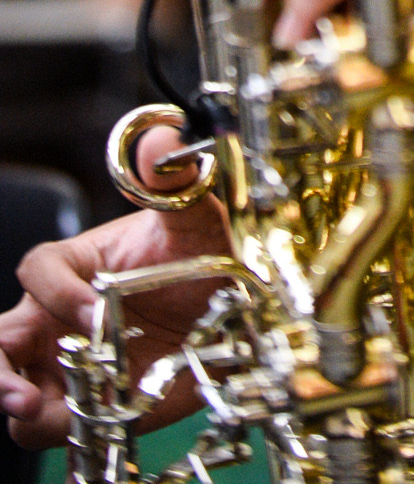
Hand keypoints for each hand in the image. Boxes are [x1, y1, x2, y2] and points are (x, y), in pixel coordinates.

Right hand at [0, 126, 228, 449]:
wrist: (232, 318)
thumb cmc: (201, 261)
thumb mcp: (194, 221)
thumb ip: (174, 184)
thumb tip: (161, 142)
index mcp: (77, 266)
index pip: (38, 270)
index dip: (57, 292)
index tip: (94, 311)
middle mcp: (59, 316)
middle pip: (2, 337)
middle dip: (1, 365)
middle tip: (24, 391)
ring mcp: (65, 362)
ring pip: (13, 384)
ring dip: (17, 402)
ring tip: (36, 412)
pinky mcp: (83, 403)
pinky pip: (47, 422)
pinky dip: (54, 428)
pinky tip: (76, 428)